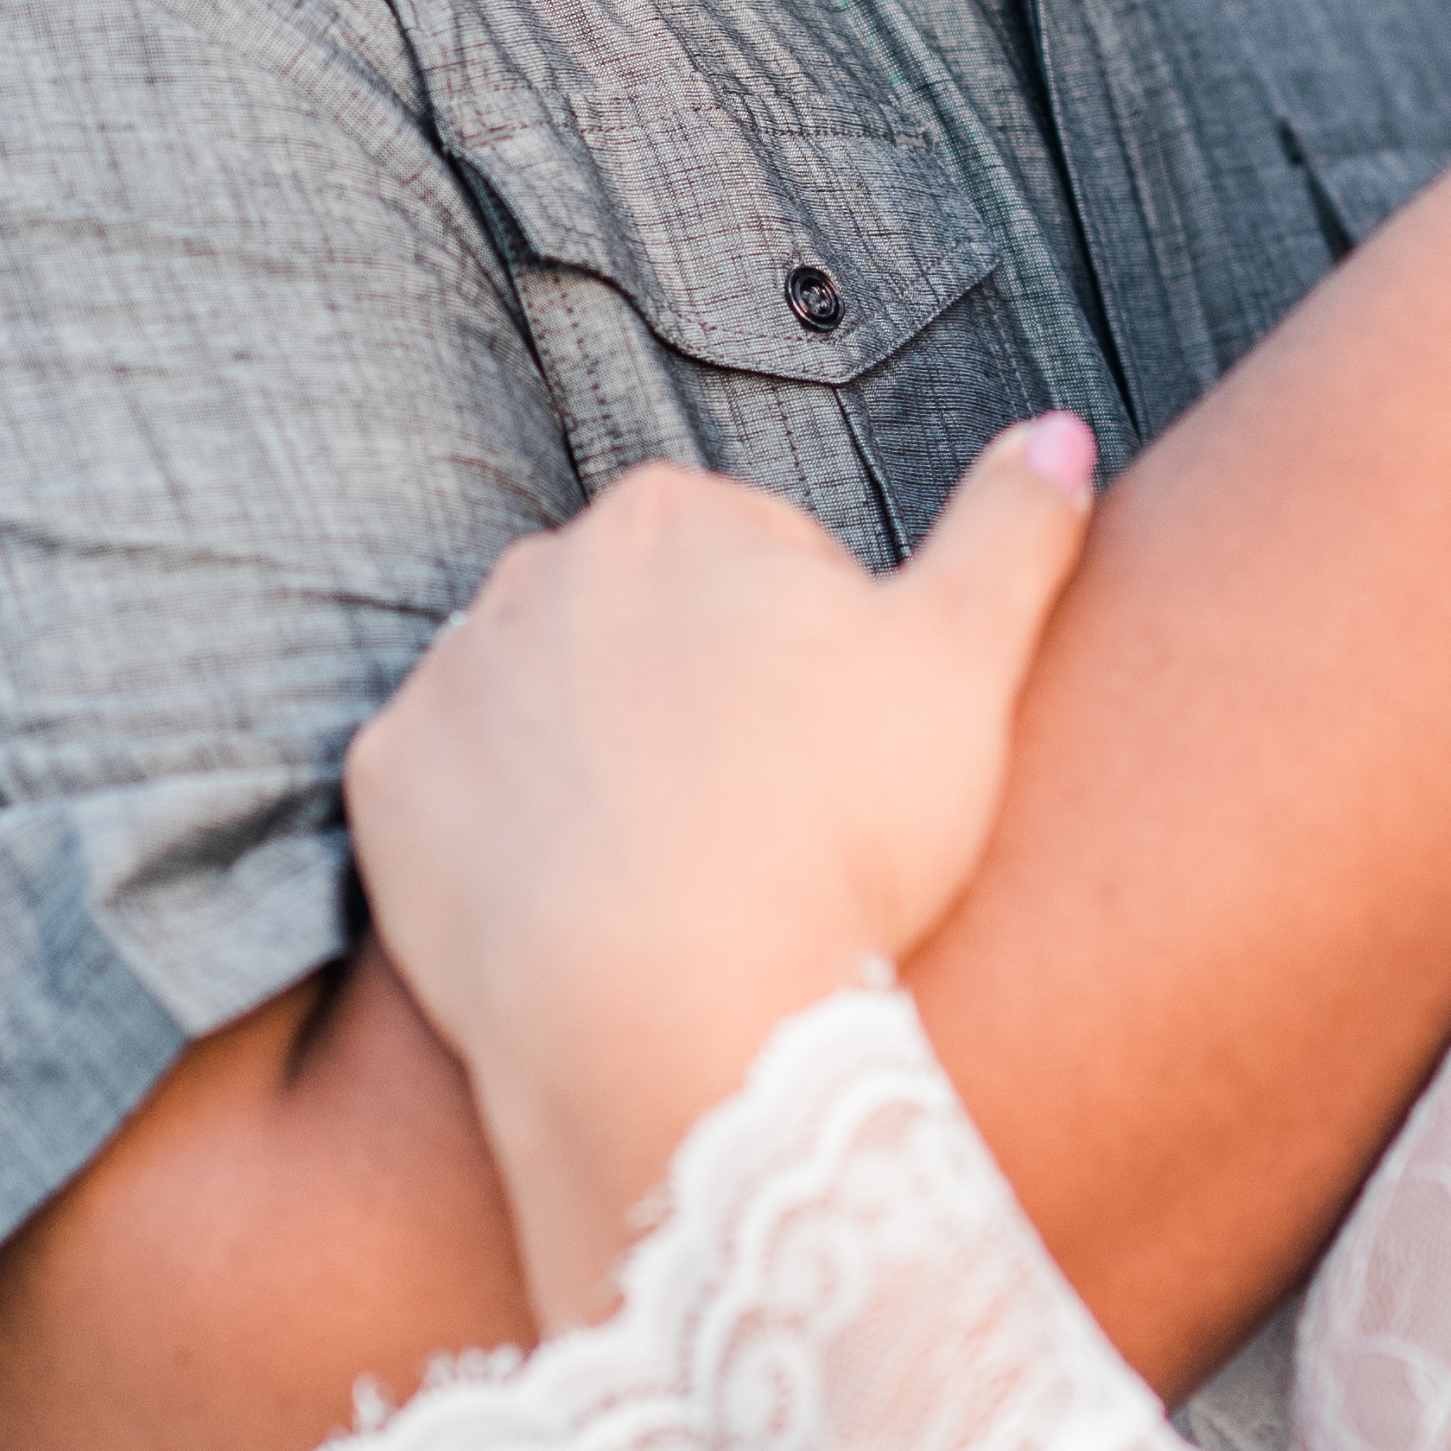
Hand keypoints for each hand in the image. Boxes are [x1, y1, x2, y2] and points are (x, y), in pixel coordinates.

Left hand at [343, 418, 1100, 1326]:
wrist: (676, 1020)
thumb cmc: (839, 834)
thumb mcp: (970, 661)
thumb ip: (1015, 525)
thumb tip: (1062, 430)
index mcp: (671, 513)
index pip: (758, 557)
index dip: (820, 658)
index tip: (843, 749)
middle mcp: (534, 569)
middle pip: (643, 624)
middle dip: (699, 696)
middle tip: (771, 814)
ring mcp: (449, 681)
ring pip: (546, 704)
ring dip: (600, 760)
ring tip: (681, 867)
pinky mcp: (388, 793)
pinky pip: (454, 793)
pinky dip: (507, 834)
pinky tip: (583, 896)